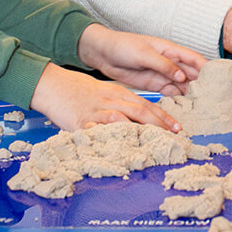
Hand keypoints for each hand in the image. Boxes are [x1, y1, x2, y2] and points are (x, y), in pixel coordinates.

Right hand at [29, 63, 183, 131]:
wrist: (54, 84)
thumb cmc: (79, 90)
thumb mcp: (105, 93)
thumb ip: (121, 105)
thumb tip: (138, 120)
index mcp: (118, 94)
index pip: (146, 105)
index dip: (163, 117)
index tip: (178, 127)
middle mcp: (111, 101)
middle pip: (139, 112)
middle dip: (159, 124)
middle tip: (174, 136)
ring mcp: (97, 110)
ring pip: (122, 119)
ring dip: (138, 131)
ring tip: (153, 143)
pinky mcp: (81, 120)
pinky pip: (97, 129)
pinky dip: (108, 136)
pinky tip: (119, 146)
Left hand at [76, 25, 200, 96]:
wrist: (104, 54)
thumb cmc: (123, 46)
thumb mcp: (144, 53)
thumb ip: (164, 65)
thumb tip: (181, 77)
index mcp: (170, 50)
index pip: (194, 59)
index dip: (207, 67)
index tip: (217, 78)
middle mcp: (170, 63)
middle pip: (192, 74)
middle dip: (202, 84)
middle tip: (212, 97)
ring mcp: (163, 74)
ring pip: (183, 85)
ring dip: (191, 94)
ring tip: (201, 106)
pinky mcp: (154, 85)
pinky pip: (171, 92)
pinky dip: (178, 99)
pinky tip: (185, 107)